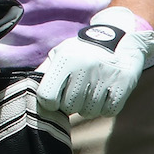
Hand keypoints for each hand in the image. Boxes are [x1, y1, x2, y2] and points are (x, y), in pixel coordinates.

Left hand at [35, 6, 153, 117]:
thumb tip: (30, 90)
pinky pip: (108, 112)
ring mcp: (105, 77)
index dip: (50, 102)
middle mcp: (84, 67)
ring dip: (88, 107)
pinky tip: (104, 95)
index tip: (55, 99)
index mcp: (66, 59)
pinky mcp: (124, 86)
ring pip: (89, 112)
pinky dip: (105, 108)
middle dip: (70, 104)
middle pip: (69, 107)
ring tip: (90, 92)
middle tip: (76, 93)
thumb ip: (46, 71)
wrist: (120, 41)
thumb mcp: (61, 53)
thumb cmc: (83, 51)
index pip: (47, 96)